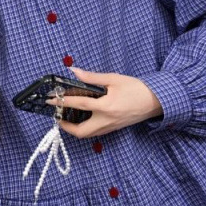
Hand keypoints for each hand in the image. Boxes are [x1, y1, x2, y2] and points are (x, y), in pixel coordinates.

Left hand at [44, 66, 163, 138]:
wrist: (155, 101)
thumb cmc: (135, 88)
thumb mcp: (113, 79)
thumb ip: (92, 77)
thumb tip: (74, 72)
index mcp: (106, 107)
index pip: (79, 104)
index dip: (62, 101)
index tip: (50, 100)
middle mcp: (107, 121)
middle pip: (81, 132)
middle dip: (66, 127)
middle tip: (58, 116)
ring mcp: (111, 127)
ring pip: (88, 134)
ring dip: (75, 129)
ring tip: (66, 117)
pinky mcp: (114, 128)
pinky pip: (95, 132)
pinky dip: (85, 127)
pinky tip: (82, 118)